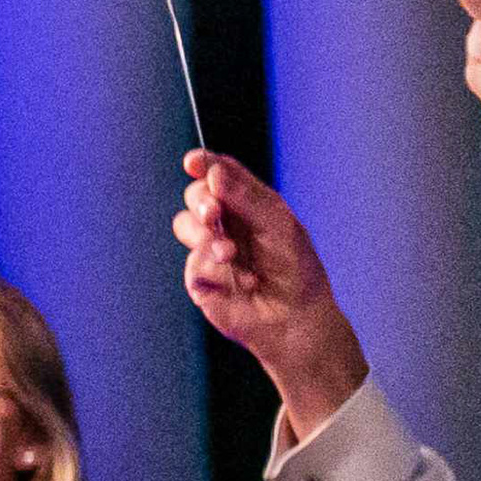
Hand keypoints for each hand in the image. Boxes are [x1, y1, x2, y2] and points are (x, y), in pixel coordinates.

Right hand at [176, 152, 368, 431]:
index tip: (193, 162)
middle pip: (195, 196)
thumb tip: (213, 174)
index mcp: (246, 203)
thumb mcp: (278, 224)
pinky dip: (219, 271)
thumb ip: (246, 197)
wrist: (295, 319)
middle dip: (201, 201)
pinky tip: (245, 283)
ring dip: (207, 237)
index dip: (203, 164)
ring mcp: (209, 250)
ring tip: (232, 255)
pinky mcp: (200, 279)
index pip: (218, 174)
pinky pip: (193, 263)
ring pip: (184, 225)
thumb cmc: (296, 269)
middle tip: (214, 213)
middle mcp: (226, 223)